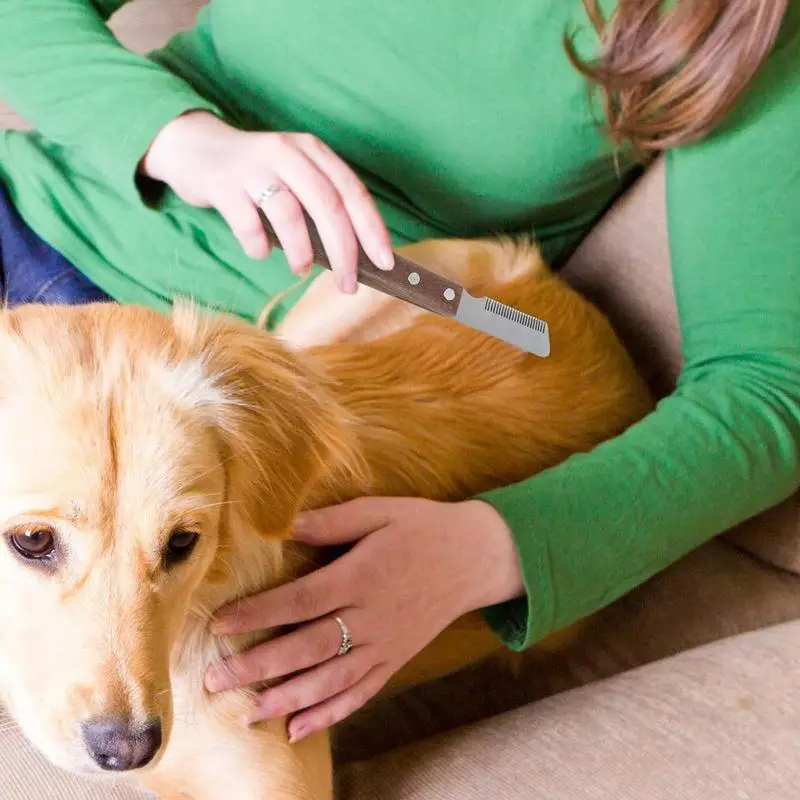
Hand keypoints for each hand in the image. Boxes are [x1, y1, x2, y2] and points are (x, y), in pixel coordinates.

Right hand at [141, 110, 393, 292]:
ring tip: (301, 269)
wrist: (194, 148)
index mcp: (313, 152)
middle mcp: (287, 152)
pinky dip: (258, 245)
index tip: (385, 263)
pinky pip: (247, 221)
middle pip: (328, 204)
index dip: (372, 229)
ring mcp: (254, 165)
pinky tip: (260, 252)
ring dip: (301, 250)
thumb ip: (320, 209)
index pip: (353, 192)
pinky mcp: (223, 182)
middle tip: (348, 284)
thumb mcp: (294, 179)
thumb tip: (353, 259)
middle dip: (344, 250)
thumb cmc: (256, 176)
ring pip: (289, 211)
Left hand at [205, 497, 523, 741]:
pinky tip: (299, 729)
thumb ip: (333, 522)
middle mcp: (371, 617)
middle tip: (215, 680)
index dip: (257, 614)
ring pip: (330, 680)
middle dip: (258, 667)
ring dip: (286, 699)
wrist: (476, 556)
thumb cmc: (423, 527)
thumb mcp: (380, 511)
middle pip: (307, 648)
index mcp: (362, 576)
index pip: (300, 601)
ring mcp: (385, 644)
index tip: (219, 625)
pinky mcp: (396, 659)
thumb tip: (286, 526)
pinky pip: (361, 692)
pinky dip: (330, 714)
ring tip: (247, 711)